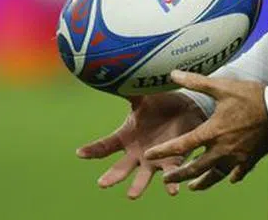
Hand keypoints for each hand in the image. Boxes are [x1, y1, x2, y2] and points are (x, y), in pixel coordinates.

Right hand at [76, 92, 206, 198]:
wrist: (187, 109)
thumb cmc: (161, 104)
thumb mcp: (143, 97)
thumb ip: (129, 90)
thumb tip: (110, 71)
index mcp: (127, 137)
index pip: (106, 145)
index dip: (93, 150)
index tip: (79, 153)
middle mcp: (137, 152)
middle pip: (121, 167)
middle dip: (112, 176)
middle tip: (102, 184)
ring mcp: (154, 159)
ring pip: (144, 176)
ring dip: (138, 186)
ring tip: (132, 195)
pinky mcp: (173, 161)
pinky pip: (171, 173)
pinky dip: (171, 183)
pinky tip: (172, 190)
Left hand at [144, 70, 267, 191]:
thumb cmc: (252, 97)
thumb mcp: (223, 86)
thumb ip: (197, 81)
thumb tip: (173, 73)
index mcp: (212, 132)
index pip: (182, 146)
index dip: (164, 151)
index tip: (150, 155)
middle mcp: (222, 150)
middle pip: (195, 169)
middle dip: (179, 175)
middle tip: (167, 178)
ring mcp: (236, 158)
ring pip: (214, 176)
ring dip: (201, 182)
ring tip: (192, 187)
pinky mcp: (250, 161)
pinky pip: (237, 174)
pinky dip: (230, 177)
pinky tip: (228, 178)